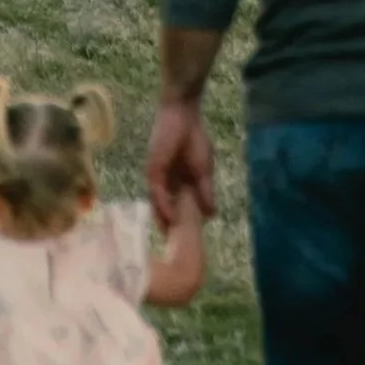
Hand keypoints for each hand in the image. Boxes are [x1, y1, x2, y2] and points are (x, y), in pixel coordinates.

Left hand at [146, 95, 217, 228]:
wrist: (184, 116)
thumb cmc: (194, 139)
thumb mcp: (203, 171)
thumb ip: (205, 192)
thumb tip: (211, 214)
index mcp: (177, 182)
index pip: (179, 207)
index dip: (183, 222)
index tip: (188, 241)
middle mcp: (165, 182)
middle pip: (166, 209)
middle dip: (171, 227)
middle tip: (176, 248)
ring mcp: (157, 177)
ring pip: (160, 204)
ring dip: (165, 220)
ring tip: (172, 239)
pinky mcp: (153, 170)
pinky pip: (158, 192)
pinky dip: (164, 206)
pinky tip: (171, 218)